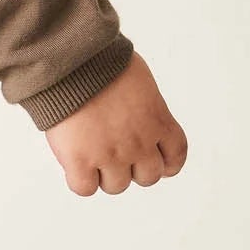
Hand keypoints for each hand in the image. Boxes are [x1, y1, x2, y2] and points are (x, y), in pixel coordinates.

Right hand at [44, 51, 186, 195]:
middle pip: (148, 177)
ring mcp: (110, 154)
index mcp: (158, 121)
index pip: (176, 156)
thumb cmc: (102, 60)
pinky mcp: (80, 160)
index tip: (158, 162)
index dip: (167, 164)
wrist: (73, 61)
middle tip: (115, 152)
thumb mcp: (139, 81)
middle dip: (134, 168)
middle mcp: (139, 143)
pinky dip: (80, 179)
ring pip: (116, 186)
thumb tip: (133, 111)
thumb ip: (144, 105)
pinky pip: (85, 188)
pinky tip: (74, 163)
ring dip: (105, 174)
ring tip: (91, 154)